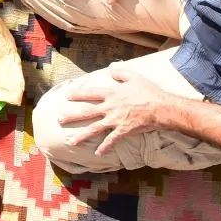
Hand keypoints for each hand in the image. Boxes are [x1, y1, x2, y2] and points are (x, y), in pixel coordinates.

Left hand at [57, 64, 171, 156]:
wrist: (161, 108)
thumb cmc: (149, 91)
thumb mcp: (135, 77)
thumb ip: (121, 72)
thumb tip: (110, 68)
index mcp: (112, 93)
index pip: (90, 93)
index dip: (78, 94)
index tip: (67, 96)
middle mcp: (110, 107)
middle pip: (87, 112)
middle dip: (72, 116)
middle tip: (59, 119)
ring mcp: (115, 120)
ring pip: (94, 128)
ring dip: (82, 135)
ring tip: (70, 141)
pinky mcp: (123, 130)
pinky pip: (111, 140)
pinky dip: (104, 147)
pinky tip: (97, 153)